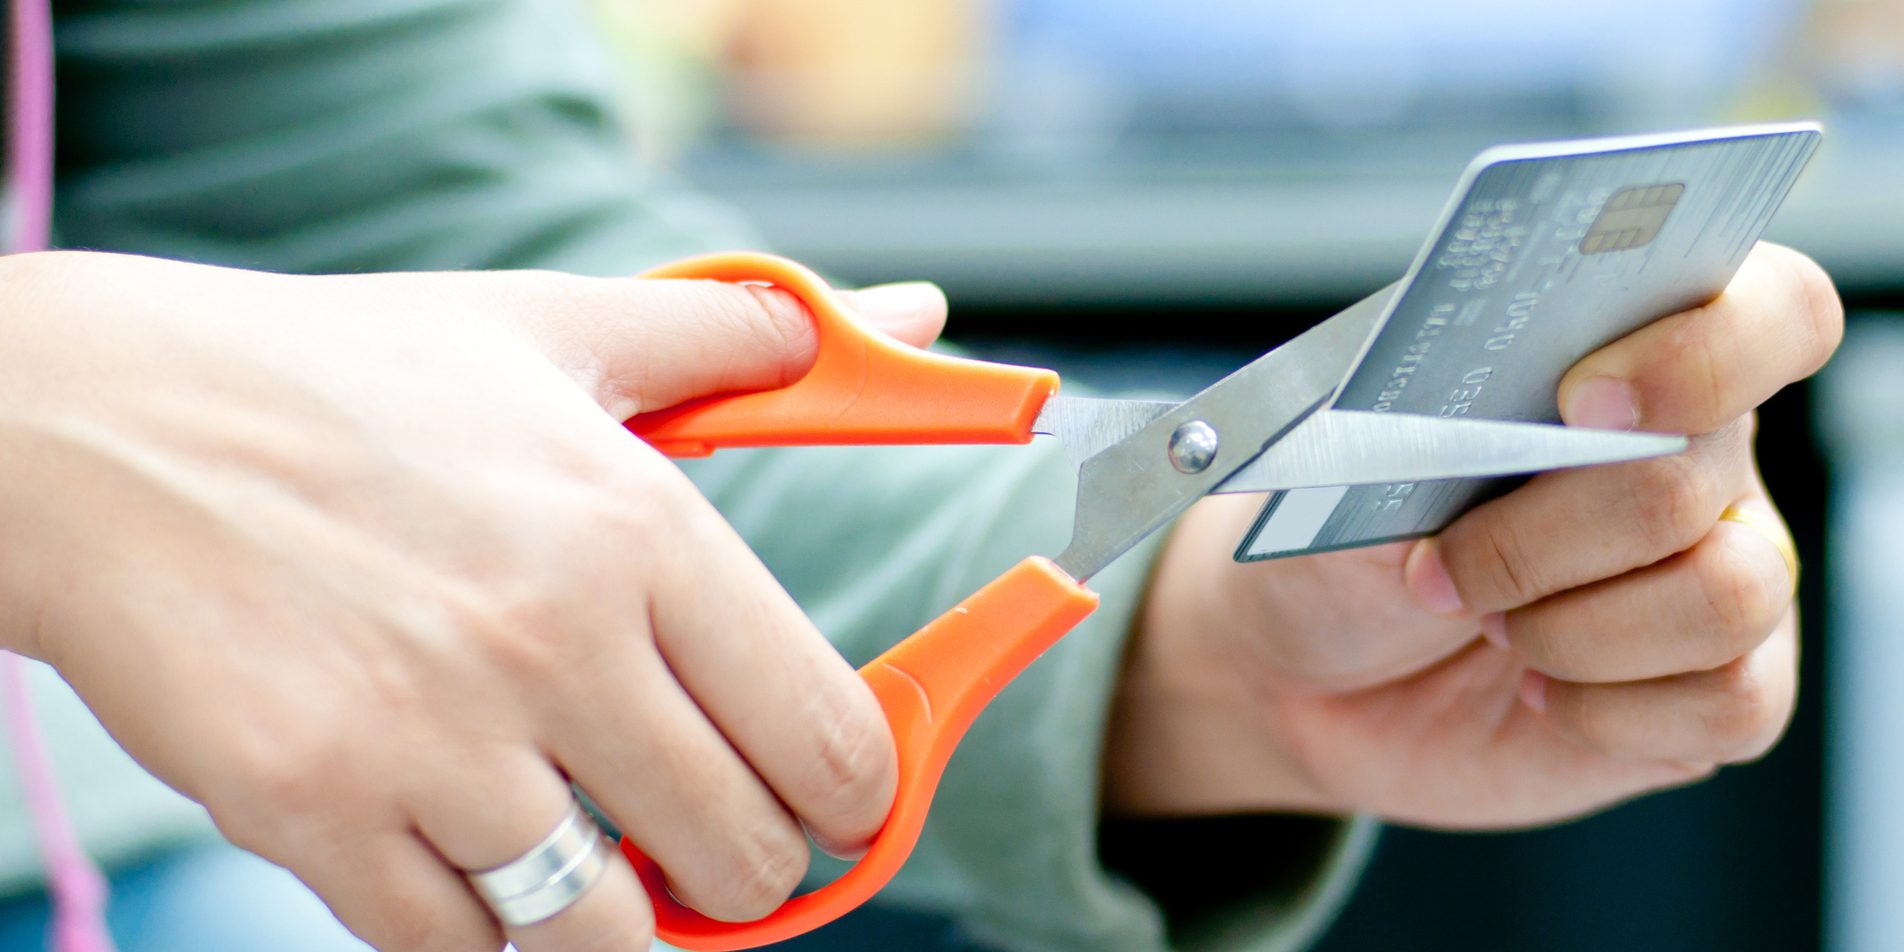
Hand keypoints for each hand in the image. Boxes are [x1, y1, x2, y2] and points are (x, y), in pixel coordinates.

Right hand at [0, 252, 945, 950]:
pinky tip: (472, 858)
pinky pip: (457, 949)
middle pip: (741, 853)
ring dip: (621, 921)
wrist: (102, 426)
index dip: (854, 799)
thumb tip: (917, 319)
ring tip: (598, 865)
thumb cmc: (345, 379)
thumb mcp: (553, 332)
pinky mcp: (315, 810)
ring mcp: (430, 736)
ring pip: (608, 937)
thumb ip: (742, 338)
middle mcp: (554, 638)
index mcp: (638, 525)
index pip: (826, 735)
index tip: (835, 810)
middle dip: (745, 870)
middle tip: (708, 839)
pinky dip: (482, 931)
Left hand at [1107, 242, 1840, 826]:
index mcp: (1632, 359)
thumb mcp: (1347, 466)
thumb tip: (1474, 425)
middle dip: (1546, 535)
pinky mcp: (1712, 695)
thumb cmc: (1338, 542)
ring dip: (1578, 628)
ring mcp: (1721, 576)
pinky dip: (1609, 710)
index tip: (1578, 401)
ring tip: (1489, 626)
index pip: (1769, 311)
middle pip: (1700, 473)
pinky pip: (1731, 704)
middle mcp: (1704, 460)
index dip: (1702, 352)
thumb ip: (1427, 422)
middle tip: (1444, 567)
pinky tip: (1539, 693)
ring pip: (1732, 595)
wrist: (1305, 674)